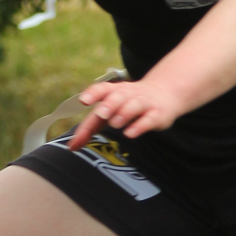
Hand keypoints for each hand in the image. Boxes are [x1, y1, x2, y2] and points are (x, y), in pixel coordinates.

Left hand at [65, 74, 184, 150]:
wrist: (163, 94)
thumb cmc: (128, 105)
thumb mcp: (110, 110)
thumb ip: (91, 126)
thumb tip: (72, 146)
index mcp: (114, 91)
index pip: (102, 89)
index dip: (93, 94)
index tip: (83, 100)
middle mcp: (129, 94)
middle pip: (118, 96)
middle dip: (109, 104)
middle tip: (101, 113)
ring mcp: (144, 103)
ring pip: (134, 105)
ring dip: (124, 113)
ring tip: (115, 124)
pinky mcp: (157, 114)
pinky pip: (149, 119)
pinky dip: (139, 126)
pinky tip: (130, 133)